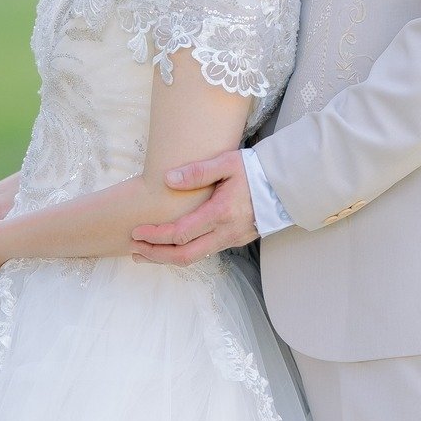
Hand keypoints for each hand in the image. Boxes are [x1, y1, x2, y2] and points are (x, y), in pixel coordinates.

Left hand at [130, 151, 257, 264]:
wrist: (286, 184)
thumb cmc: (256, 170)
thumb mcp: (227, 163)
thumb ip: (198, 171)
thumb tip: (167, 179)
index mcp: (221, 213)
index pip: (181, 233)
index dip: (155, 236)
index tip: (136, 232)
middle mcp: (226, 232)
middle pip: (184, 256)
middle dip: (156, 255)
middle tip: (134, 250)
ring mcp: (232, 239)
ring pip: (195, 258)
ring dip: (168, 257)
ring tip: (147, 252)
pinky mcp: (236, 240)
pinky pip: (205, 252)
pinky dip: (185, 252)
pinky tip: (173, 246)